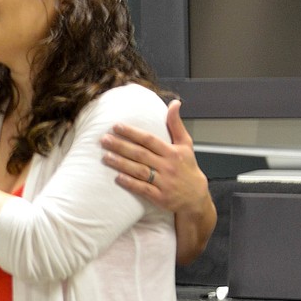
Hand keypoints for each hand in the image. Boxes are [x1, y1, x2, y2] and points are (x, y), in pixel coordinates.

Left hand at [101, 99, 209, 213]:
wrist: (196, 196)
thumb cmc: (188, 168)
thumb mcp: (186, 144)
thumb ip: (176, 124)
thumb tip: (174, 103)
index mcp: (172, 152)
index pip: (149, 140)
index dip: (132, 133)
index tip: (116, 126)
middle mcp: (167, 166)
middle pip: (141, 154)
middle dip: (121, 146)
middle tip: (104, 140)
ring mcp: (164, 182)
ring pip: (139, 171)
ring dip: (121, 164)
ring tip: (106, 157)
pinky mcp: (160, 197)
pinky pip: (143, 189)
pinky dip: (130, 183)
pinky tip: (118, 177)